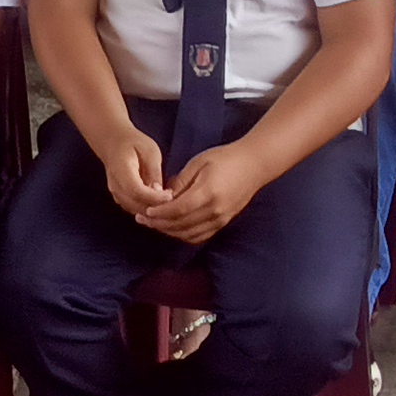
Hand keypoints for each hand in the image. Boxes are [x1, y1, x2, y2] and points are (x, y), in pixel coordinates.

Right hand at [97, 127, 171, 218]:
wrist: (113, 142)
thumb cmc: (133, 143)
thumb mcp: (150, 151)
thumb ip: (154, 172)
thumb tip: (159, 192)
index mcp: (121, 170)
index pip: (136, 191)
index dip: (154, 197)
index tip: (170, 196)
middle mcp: (115, 185)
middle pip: (135, 205)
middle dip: (155, 207)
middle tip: (172, 200)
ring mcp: (115, 193)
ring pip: (134, 210)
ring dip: (151, 210)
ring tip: (166, 201)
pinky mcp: (119, 197)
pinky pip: (133, 208)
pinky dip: (145, 209)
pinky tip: (157, 202)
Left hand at [137, 143, 274, 245]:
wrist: (254, 166)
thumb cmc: (225, 159)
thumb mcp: (199, 163)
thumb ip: (181, 181)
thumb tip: (163, 196)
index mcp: (208, 193)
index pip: (178, 210)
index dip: (159, 214)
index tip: (145, 211)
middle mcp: (214, 211)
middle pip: (181, 225)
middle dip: (158, 224)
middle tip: (141, 218)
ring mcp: (220, 219)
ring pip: (189, 234)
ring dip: (169, 231)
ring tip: (154, 223)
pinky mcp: (223, 223)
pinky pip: (200, 236)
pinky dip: (183, 235)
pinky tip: (172, 228)